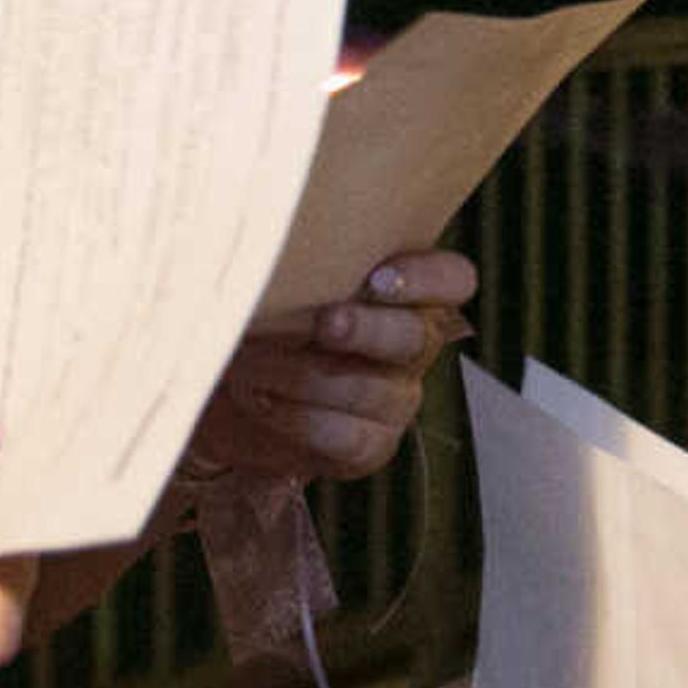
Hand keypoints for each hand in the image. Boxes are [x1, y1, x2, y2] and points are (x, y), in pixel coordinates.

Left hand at [184, 249, 475, 483]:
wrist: (233, 398)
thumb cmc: (268, 321)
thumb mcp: (288, 282)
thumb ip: (304, 262)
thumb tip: (277, 240)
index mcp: (409, 294)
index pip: (454, 279)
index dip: (427, 278)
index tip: (375, 277)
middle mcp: (413, 345)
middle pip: (416, 337)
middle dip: (365, 329)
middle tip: (322, 323)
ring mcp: (397, 400)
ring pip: (373, 389)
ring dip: (306, 375)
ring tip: (254, 360)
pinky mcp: (371, 447)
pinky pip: (347, 436)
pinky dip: (297, 417)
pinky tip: (261, 399)